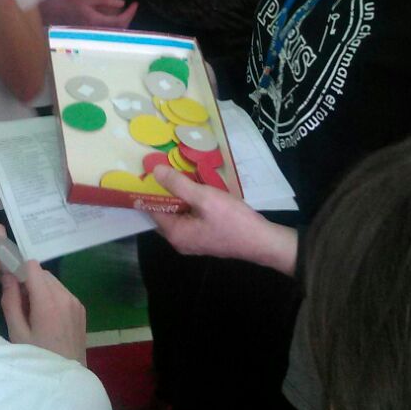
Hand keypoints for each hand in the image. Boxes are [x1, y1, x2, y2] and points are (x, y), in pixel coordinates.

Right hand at [0, 260, 86, 363]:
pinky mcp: (81, 308)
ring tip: (34, 314)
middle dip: (29, 281)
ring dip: (41, 289)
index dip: (19, 271)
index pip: (32, 266)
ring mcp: (75, 301)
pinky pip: (62, 292)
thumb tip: (6, 276)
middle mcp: (65, 296)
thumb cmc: (37, 358)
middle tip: (21, 304)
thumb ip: (10, 301)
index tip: (11, 284)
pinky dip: (52, 296)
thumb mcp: (17, 333)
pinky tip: (47, 318)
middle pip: (42, 273)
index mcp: (48, 301)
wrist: (67, 379)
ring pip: (53, 281)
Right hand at [42, 0, 137, 27]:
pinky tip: (117, 17)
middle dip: (129, 18)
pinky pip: (109, 31)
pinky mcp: (93, 33)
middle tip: (132, 7)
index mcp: (96, 21)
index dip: (130, 13)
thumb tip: (122, 3)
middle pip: (120, 28)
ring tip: (127, 11)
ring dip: (123, 22)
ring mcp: (95, 33)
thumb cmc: (70, 3)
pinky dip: (116, 25)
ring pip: (115, 31)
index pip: (120, 20)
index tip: (135, 3)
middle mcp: (97, 30)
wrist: (55, 13)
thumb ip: (106, 0)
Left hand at [149, 166, 296, 274]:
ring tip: (181, 174)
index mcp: (175, 234)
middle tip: (165, 168)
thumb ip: (178, 185)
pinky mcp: (206, 237)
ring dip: (179, 196)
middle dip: (164, 192)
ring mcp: (194, 240)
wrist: (262, 241)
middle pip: (164, 213)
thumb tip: (154, 172)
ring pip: (178, 214)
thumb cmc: (232, 221)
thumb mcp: (204, 198)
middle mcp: (180, 241)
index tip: (148, 171)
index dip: (149, 190)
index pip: (152, 210)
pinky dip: (190, 204)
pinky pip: (190, 217)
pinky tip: (198, 189)